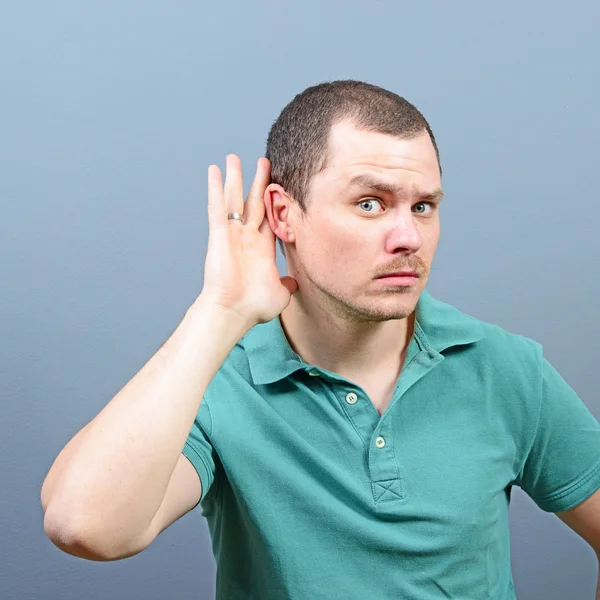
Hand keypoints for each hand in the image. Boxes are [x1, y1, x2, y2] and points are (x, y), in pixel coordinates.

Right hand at [200, 154, 297, 326]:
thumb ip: (288, 284)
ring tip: (234, 157)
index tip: (279, 185)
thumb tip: (295, 283)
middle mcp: (246, 238)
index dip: (274, 201)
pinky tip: (214, 171)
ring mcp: (232, 235)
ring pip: (234, 199)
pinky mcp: (219, 234)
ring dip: (235, 178)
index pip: (270, 217)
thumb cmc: (253, 307)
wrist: (233, 312)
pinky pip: (217, 207)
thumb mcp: (280, 294)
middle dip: (259, 181)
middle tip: (264, 161)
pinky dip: (215, 188)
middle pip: (254, 202)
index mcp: (261, 249)